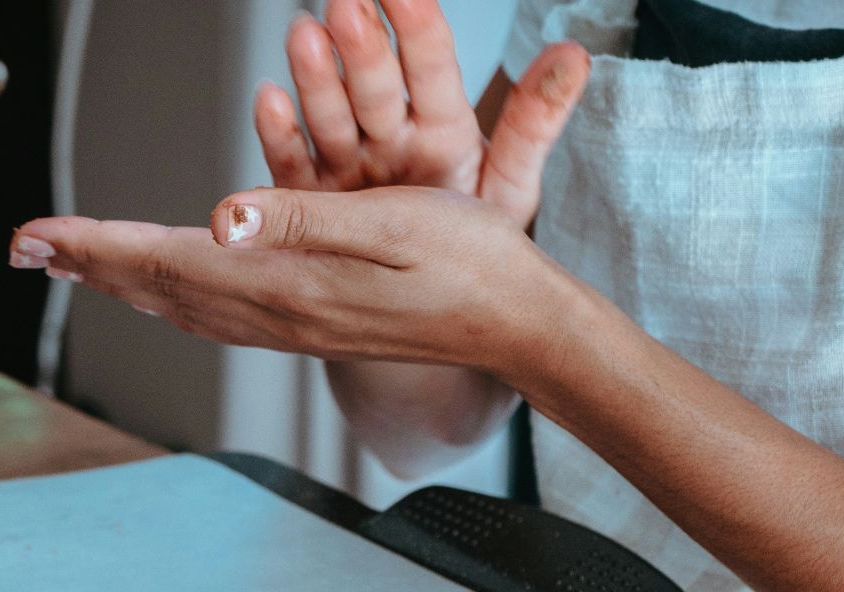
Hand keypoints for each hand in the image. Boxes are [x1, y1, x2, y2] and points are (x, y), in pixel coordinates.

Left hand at [11, 185, 582, 376]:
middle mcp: (280, 313)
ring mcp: (295, 327)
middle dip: (88, 265)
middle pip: (159, 288)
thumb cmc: (472, 263)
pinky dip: (173, 294)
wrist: (519, 327)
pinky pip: (219, 315)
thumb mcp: (393, 221)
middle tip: (28, 246)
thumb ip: (302, 218)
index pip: (166, 259)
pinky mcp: (314, 325)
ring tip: (77, 264)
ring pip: (183, 306)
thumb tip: (220, 216)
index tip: (35, 233)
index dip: (93, 245)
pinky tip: (169, 286)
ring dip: (123, 282)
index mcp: (288, 283)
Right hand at [257, 0, 590, 226]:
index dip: (420, 27)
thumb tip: (573, 54)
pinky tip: (270, 99)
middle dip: (363, 47)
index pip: (433, 68)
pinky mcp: (312, 200)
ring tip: (305, 36)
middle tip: (349, 8)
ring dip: (316, 78)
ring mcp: (349, 166)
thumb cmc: (469, 248)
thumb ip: (534, 122)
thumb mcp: (510, 188)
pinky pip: (294, 164)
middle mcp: (392, 139)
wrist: (426, 310)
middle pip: (377, 86)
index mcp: (443, 130)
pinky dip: (280, 133)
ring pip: (331, 115)